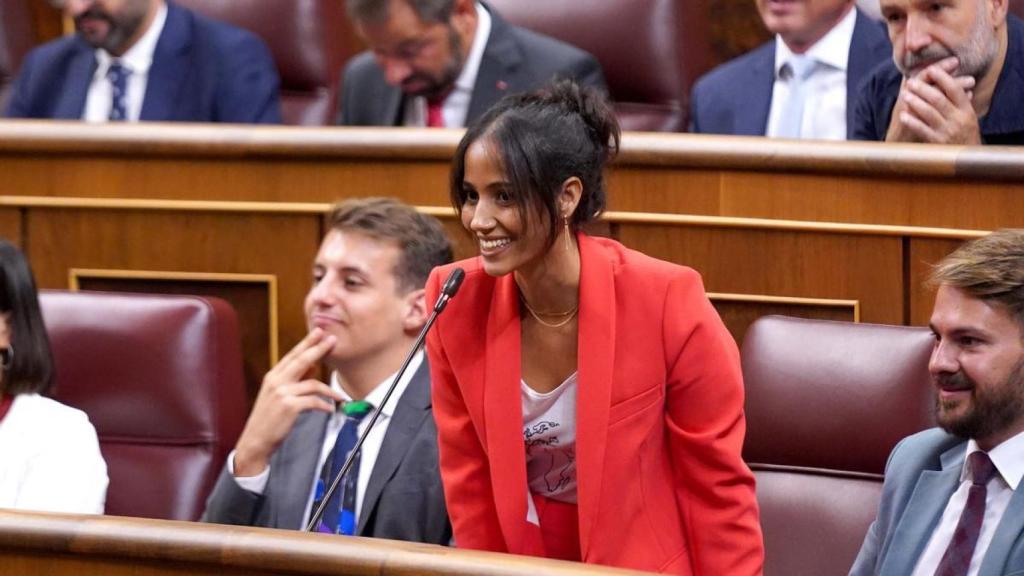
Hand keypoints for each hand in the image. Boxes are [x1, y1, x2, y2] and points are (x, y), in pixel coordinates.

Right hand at [232, 328, 341, 476]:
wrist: (256, 440)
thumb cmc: (268, 419)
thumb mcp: (277, 395)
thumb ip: (293, 380)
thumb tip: (312, 366)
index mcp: (273, 377)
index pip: (292, 355)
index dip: (306, 343)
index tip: (318, 333)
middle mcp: (276, 382)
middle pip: (301, 360)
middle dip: (318, 348)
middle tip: (332, 340)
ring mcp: (282, 393)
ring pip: (312, 383)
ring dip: (329, 390)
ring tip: (339, 396)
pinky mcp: (289, 407)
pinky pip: (314, 401)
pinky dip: (324, 405)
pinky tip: (330, 409)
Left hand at [886, 57, 979, 143]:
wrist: (967, 161)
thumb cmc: (965, 135)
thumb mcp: (968, 117)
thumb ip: (960, 101)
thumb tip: (952, 79)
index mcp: (967, 110)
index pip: (955, 90)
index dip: (943, 78)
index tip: (931, 69)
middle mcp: (958, 119)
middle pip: (939, 99)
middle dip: (924, 89)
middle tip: (911, 82)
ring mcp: (947, 131)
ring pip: (929, 113)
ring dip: (915, 102)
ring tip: (905, 95)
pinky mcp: (937, 142)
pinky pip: (922, 130)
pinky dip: (912, 122)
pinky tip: (903, 115)